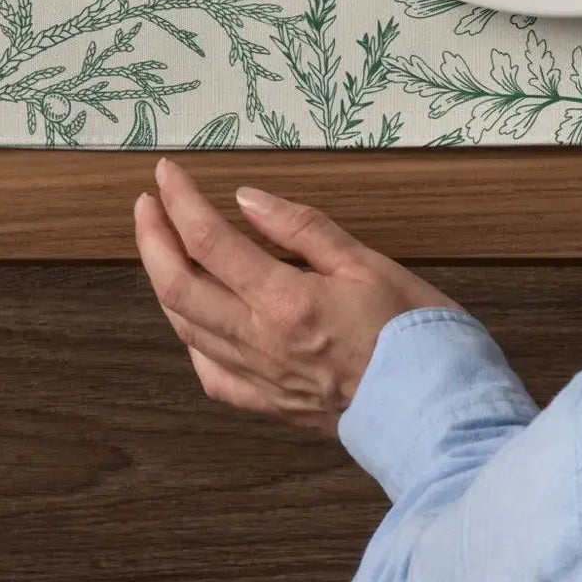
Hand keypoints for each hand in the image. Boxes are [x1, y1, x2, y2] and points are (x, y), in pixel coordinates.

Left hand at [134, 157, 459, 432]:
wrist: (434, 409)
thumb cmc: (412, 330)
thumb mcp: (367, 261)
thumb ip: (303, 229)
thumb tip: (249, 200)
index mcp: (284, 301)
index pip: (210, 242)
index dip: (182, 202)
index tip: (168, 172)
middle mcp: (259, 342)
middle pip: (179, 287)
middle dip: (153, 240)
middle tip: (146, 203)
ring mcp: (258, 378)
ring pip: (186, 329)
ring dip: (164, 282)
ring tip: (161, 248)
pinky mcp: (268, 404)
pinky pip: (210, 373)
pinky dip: (191, 339)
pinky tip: (193, 322)